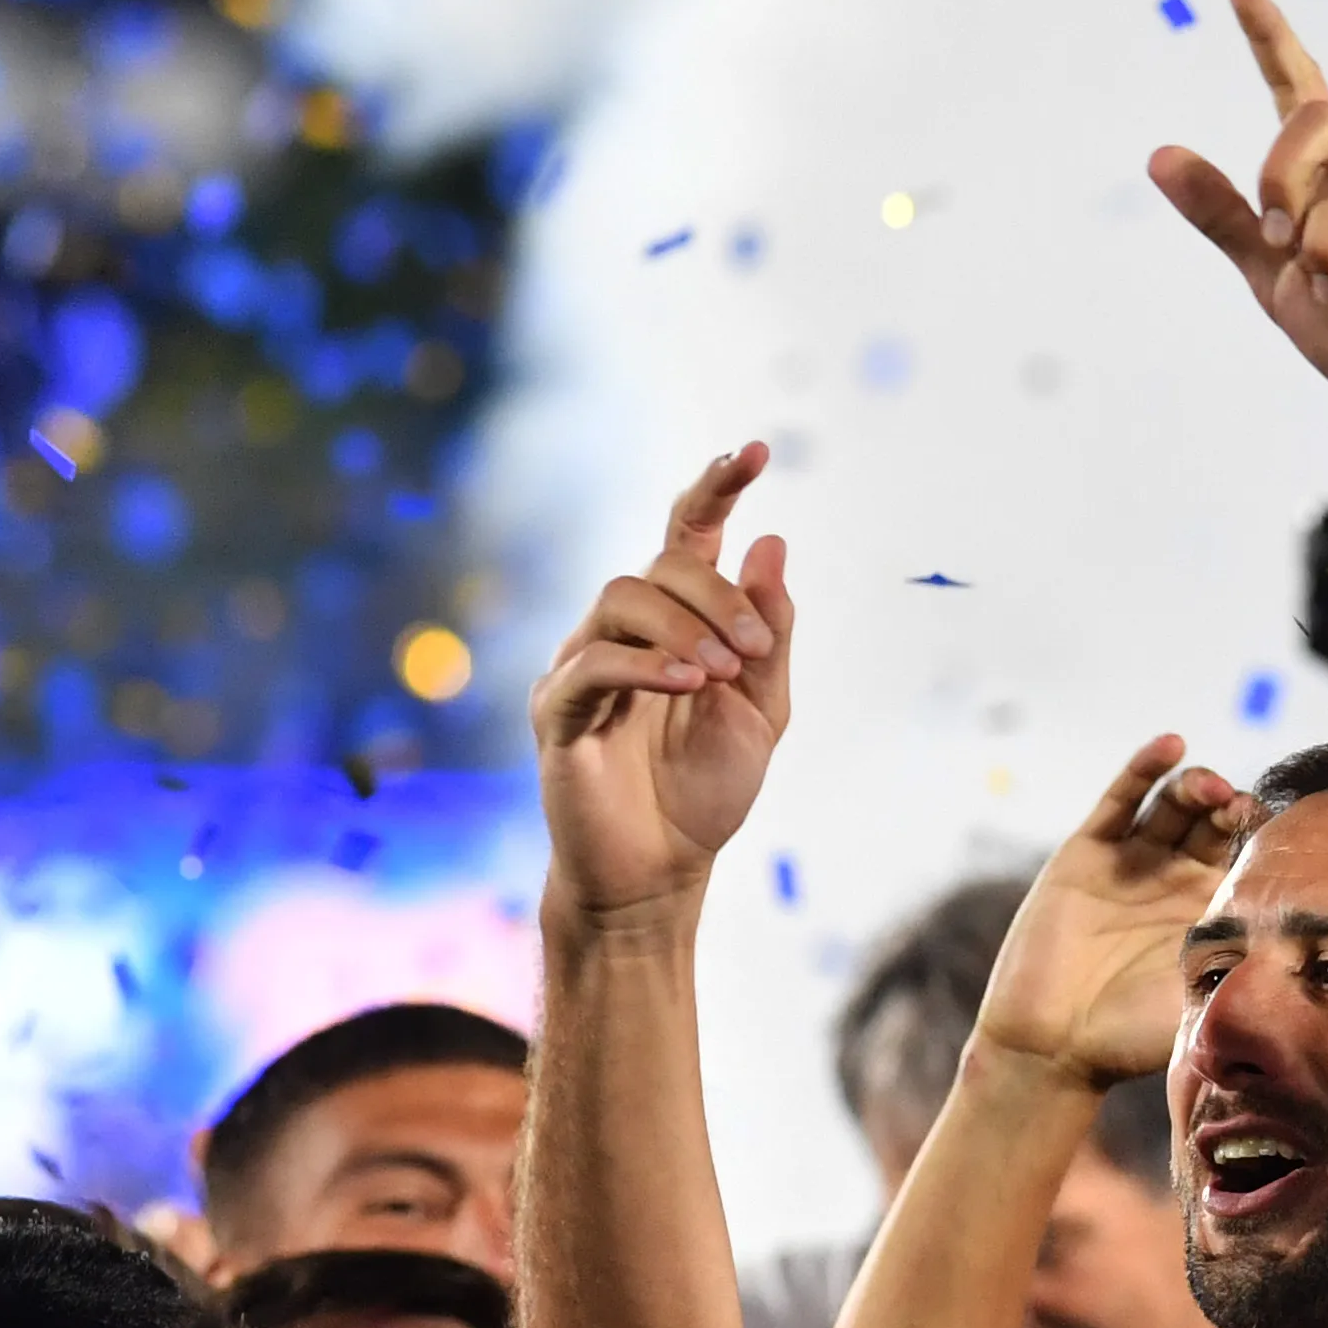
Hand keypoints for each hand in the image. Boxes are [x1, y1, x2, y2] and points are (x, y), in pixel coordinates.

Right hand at [532, 448, 797, 924]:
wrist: (662, 874)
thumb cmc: (706, 792)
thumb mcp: (764, 709)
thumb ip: (771, 631)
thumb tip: (771, 542)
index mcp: (677, 624)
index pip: (687, 534)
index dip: (716, 489)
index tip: (756, 453)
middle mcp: (622, 632)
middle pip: (659, 565)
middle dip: (718, 597)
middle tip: (756, 652)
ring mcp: (583, 667)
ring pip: (621, 599)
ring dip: (684, 627)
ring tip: (720, 676)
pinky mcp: (557, 712)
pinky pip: (591, 664)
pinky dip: (644, 664)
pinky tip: (688, 685)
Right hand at [972, 737, 1257, 1091]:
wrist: (1054, 1048)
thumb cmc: (1131, 1038)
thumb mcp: (1204, 1001)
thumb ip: (1244, 972)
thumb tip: (1307, 962)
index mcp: (1209, 912)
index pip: (1247, 859)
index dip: (1263, 841)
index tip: (1283, 838)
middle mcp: (1173, 880)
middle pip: (1213, 823)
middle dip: (1231, 809)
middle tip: (1242, 810)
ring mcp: (1131, 862)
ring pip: (1173, 805)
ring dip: (1197, 786)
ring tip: (1211, 788)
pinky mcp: (1087, 854)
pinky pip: (1120, 801)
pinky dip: (1145, 769)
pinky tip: (1171, 746)